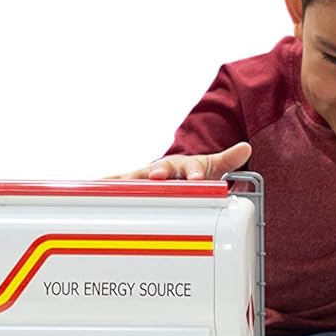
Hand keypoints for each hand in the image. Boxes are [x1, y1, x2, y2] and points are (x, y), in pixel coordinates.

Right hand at [108, 142, 251, 179]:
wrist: (175, 170)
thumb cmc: (192, 170)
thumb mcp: (212, 166)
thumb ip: (227, 160)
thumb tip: (246, 147)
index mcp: (183, 166)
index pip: (190, 168)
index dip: (194, 173)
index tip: (197, 179)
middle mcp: (162, 169)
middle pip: (158, 171)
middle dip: (157, 174)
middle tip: (158, 177)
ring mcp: (146, 176)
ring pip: (135, 178)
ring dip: (126, 181)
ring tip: (112, 184)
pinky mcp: (132, 184)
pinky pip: (117, 185)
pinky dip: (104, 186)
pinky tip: (89, 188)